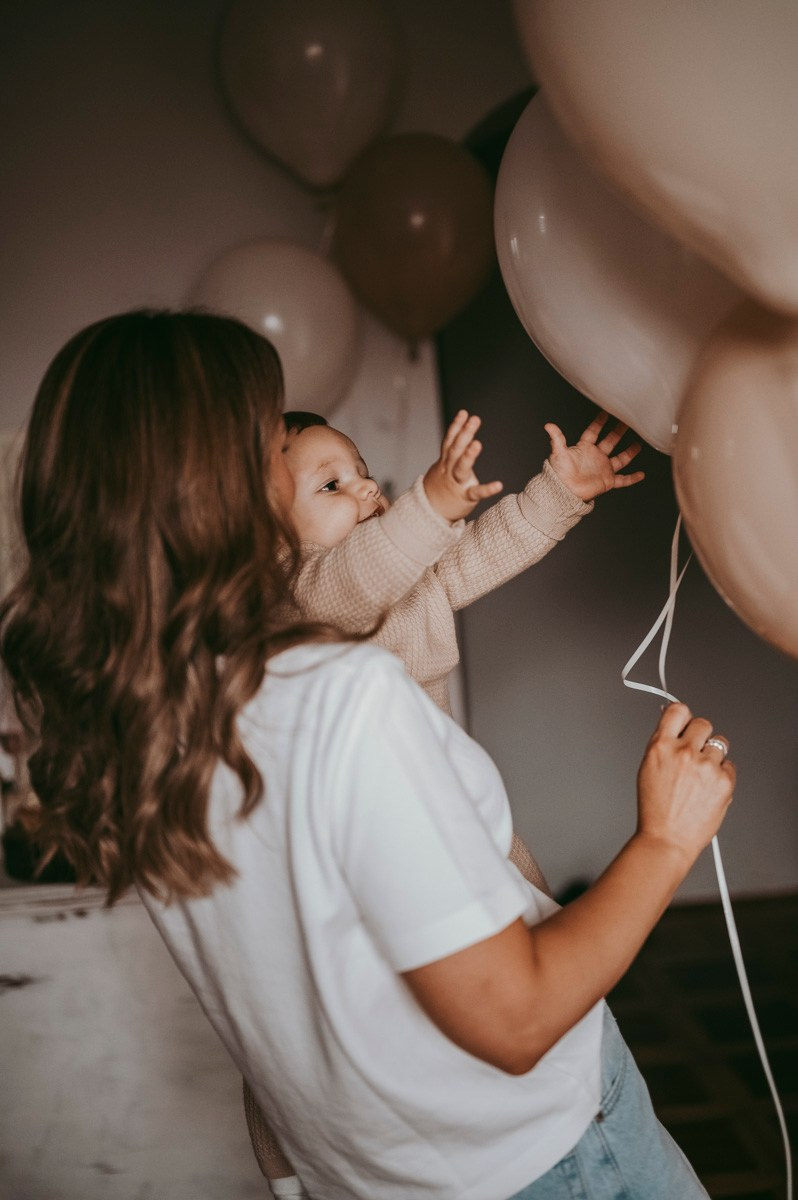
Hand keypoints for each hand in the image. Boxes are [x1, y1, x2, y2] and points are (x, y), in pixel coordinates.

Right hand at [423, 410, 502, 521]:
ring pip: (461, 468)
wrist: (430, 512)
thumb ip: (451, 452)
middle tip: (474, 419)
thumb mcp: (442, 467)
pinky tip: (499, 485)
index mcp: (445, 462)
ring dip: (468, 456)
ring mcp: (457, 483)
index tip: (464, 413)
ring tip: (477, 444)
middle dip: (464, 434)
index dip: (456, 426)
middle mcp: (449, 470)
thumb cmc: (441, 487)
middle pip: (455, 450)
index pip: (450, 441)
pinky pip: (476, 493)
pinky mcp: (465, 497)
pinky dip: (487, 489)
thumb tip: (458, 433)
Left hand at [544, 410, 644, 500]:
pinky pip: (623, 480)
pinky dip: (632, 478)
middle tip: (628, 421)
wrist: (563, 492)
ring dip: (629, 452)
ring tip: (639, 444)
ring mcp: (603, 469)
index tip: (607, 411)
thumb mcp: (558, 454)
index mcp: (584, 449)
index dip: (599, 422)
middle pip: (610, 441)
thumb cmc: (558, 474)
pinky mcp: (607, 481)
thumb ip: (557, 438)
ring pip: (620, 459)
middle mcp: (595, 457)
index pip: (593, 432)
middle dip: (618, 431)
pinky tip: (641, 474)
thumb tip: (548, 425)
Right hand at [636, 702, 734, 868]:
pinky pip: (730, 765)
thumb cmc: (655, 809)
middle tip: (694, 753)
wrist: (667, 839)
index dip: (683, 716)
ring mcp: (706, 766)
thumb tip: (674, 725)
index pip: (678, 710)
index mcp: (661, 746)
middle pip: (703, 723)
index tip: (684, 722)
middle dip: (700, 736)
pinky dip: (722, 775)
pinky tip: (708, 789)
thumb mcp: (649, 768)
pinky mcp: (724, 781)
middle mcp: (684, 752)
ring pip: (720, 743)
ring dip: (713, 755)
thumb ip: (663, 743)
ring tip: (701, 776)